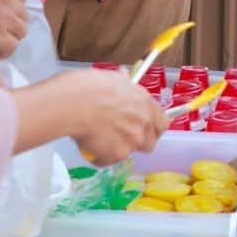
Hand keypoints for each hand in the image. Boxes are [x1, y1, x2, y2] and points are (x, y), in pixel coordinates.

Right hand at [28, 69, 164, 163]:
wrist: (74, 104)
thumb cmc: (89, 87)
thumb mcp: (111, 78)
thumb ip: (123, 82)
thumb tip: (124, 75)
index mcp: (144, 103)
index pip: (162, 123)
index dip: (152, 128)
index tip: (143, 128)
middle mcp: (143, 123)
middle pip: (150, 143)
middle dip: (137, 142)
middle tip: (120, 137)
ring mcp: (132, 141)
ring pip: (129, 153)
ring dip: (117, 149)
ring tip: (99, 140)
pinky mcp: (117, 155)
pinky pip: (109, 160)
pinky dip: (100, 157)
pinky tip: (89, 146)